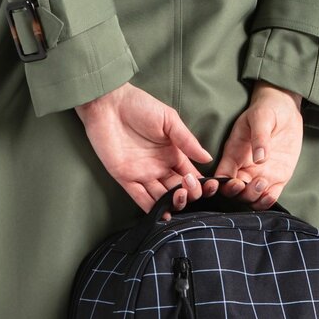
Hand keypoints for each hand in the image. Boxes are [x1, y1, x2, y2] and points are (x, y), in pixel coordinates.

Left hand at [74, 82, 221, 216]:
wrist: (108, 104)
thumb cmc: (139, 106)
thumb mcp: (169, 120)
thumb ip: (187, 141)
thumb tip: (208, 159)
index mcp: (172, 153)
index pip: (190, 175)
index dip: (200, 183)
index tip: (209, 186)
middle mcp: (160, 167)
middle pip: (178, 189)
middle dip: (188, 195)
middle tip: (189, 190)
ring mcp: (143, 174)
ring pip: (162, 197)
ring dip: (173, 203)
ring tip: (179, 200)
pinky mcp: (125, 177)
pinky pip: (140, 197)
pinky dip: (152, 209)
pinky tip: (164, 214)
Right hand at [211, 81, 303, 208]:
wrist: (285, 109)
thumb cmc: (267, 109)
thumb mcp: (260, 118)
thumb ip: (259, 137)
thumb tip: (260, 158)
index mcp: (233, 153)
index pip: (222, 176)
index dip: (224, 186)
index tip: (235, 183)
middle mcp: (244, 167)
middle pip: (235, 192)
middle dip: (240, 194)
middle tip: (254, 182)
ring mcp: (260, 174)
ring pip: (250, 197)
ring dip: (254, 197)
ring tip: (263, 183)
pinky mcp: (277, 177)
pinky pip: (269, 196)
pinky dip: (268, 201)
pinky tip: (270, 195)